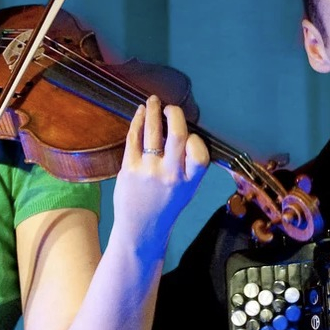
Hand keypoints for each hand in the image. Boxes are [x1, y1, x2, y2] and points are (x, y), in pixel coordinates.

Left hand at [112, 97, 209, 261]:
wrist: (141, 228)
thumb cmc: (165, 206)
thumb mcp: (187, 190)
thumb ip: (188, 165)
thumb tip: (181, 130)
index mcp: (189, 181)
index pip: (199, 152)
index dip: (195, 139)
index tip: (189, 135)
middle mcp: (170, 175)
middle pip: (177, 134)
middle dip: (174, 114)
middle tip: (170, 107)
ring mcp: (148, 170)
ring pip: (152, 131)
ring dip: (153, 111)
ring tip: (153, 101)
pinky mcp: (129, 168)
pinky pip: (134, 137)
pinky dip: (137, 121)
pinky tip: (140, 113)